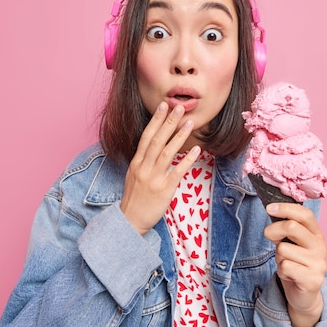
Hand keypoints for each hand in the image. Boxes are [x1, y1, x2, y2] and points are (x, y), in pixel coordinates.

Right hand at [120, 102, 200, 235]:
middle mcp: (144, 167)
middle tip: (179, 107)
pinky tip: (196, 149)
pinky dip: (187, 159)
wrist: (130, 221)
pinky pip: (177, 171)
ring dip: (179, 136)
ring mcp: (154, 178)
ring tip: (189, 123)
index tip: (164, 106)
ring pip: (167, 153)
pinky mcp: (164, 190)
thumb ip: (143, 161)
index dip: (156, 120)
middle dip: (168, 122)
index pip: (147, 136)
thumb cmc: (134, 198)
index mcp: (137, 162)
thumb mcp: (133, 175)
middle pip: (157, 140)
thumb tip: (153, 147)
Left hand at [264, 202, 325, 326]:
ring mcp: (318, 263)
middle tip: (270, 237)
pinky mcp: (313, 280)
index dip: (286, 208)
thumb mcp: (291, 243)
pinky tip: (289, 275)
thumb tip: (272, 210)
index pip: (304, 214)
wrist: (304, 295)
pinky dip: (281, 271)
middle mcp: (320, 246)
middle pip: (291, 227)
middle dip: (273, 230)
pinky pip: (285, 267)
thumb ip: (285, 229)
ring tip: (286, 263)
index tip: (269, 208)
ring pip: (284, 249)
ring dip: (278, 257)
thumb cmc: (295, 264)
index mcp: (316, 234)